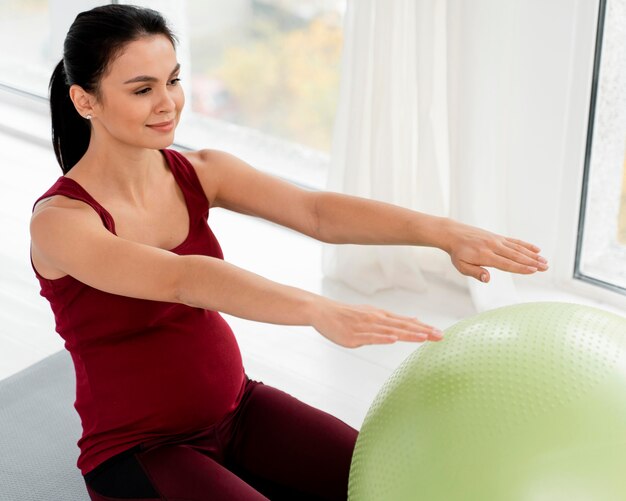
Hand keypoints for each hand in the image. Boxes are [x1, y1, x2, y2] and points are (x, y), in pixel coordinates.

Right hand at [310, 298, 443, 347]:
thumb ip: (392, 320)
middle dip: (422, 332)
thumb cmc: (348, 315)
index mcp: (381, 316)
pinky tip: (393, 339)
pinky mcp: (354, 335)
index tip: (440, 333)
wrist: (323, 311)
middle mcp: (376, 320)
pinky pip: (371, 337)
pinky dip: (383, 337)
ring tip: (423, 337)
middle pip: (403, 327)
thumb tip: (414, 321)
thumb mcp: (372, 315)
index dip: (424, 328)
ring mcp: (366, 327)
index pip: (407, 323)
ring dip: (408, 334)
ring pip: (390, 331)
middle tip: (440, 336)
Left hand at [444, 221, 548, 282]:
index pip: (506, 263)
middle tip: (546, 267)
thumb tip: (487, 279)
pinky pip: (514, 241)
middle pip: (516, 256)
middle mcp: (493, 246)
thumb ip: (474, 272)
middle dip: (532, 262)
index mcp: (485, 255)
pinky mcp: (498, 237)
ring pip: (518, 248)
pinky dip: (526, 245)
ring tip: (545, 261)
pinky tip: (536, 249)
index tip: (534, 270)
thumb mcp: (461, 266)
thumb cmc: (458, 253)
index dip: (521, 268)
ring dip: (532, 255)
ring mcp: (497, 240)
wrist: (454, 234)